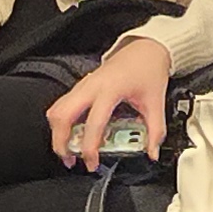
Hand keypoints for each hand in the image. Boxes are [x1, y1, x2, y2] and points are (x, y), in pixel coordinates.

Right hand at [43, 34, 173, 169]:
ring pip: (57, 110)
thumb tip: (152, 151)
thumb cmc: (147, 70)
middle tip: (70, 160)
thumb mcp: (155, 102)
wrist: (145, 49)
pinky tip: (71, 134)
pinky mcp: (81, 86)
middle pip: (62, 116)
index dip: (89, 147)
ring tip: (68, 150)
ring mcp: (83, 85)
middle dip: (61, 142)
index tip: (93, 162)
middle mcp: (91, 86)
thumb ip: (155, 130)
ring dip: (58, 132)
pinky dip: (61, 122)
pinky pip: (61, 105)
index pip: (93, 123)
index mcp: (110, 90)